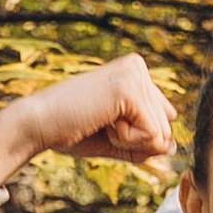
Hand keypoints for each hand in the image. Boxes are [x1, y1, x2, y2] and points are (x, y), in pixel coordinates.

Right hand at [0, 55, 175, 187]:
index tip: (103, 123)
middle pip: (166, 130)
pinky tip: (102, 121)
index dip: (136, 137)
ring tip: (100, 120)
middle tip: (100, 123)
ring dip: (129, 140)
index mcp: (135, 73)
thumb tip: (173, 145)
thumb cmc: (72, 131)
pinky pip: (152, 135)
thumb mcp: (117, 139)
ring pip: (162, 134)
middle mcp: (138, 67)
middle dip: (134, 141)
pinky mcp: (131, 89)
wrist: (39, 124)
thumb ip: (146, 142)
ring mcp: (135, 74)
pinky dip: (126, 140)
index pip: (163, 121)